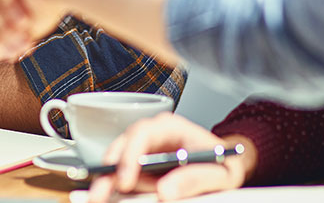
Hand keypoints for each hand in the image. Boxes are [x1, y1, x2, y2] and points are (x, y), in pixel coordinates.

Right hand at [88, 113, 257, 201]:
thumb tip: (165, 192)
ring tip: (97, 199)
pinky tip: (105, 197)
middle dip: (108, 170)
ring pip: (116, 159)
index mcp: (171, 127)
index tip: (125, 181)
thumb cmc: (222, 163)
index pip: (143, 133)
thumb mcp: (219, 173)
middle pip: (122, 145)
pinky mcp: (140, 168)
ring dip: (104, 180)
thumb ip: (195, 178)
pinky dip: (111, 186)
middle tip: (100, 195)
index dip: (130, 155)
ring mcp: (143, 151)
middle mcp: (152, 135)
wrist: (226, 165)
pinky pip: (121, 174)